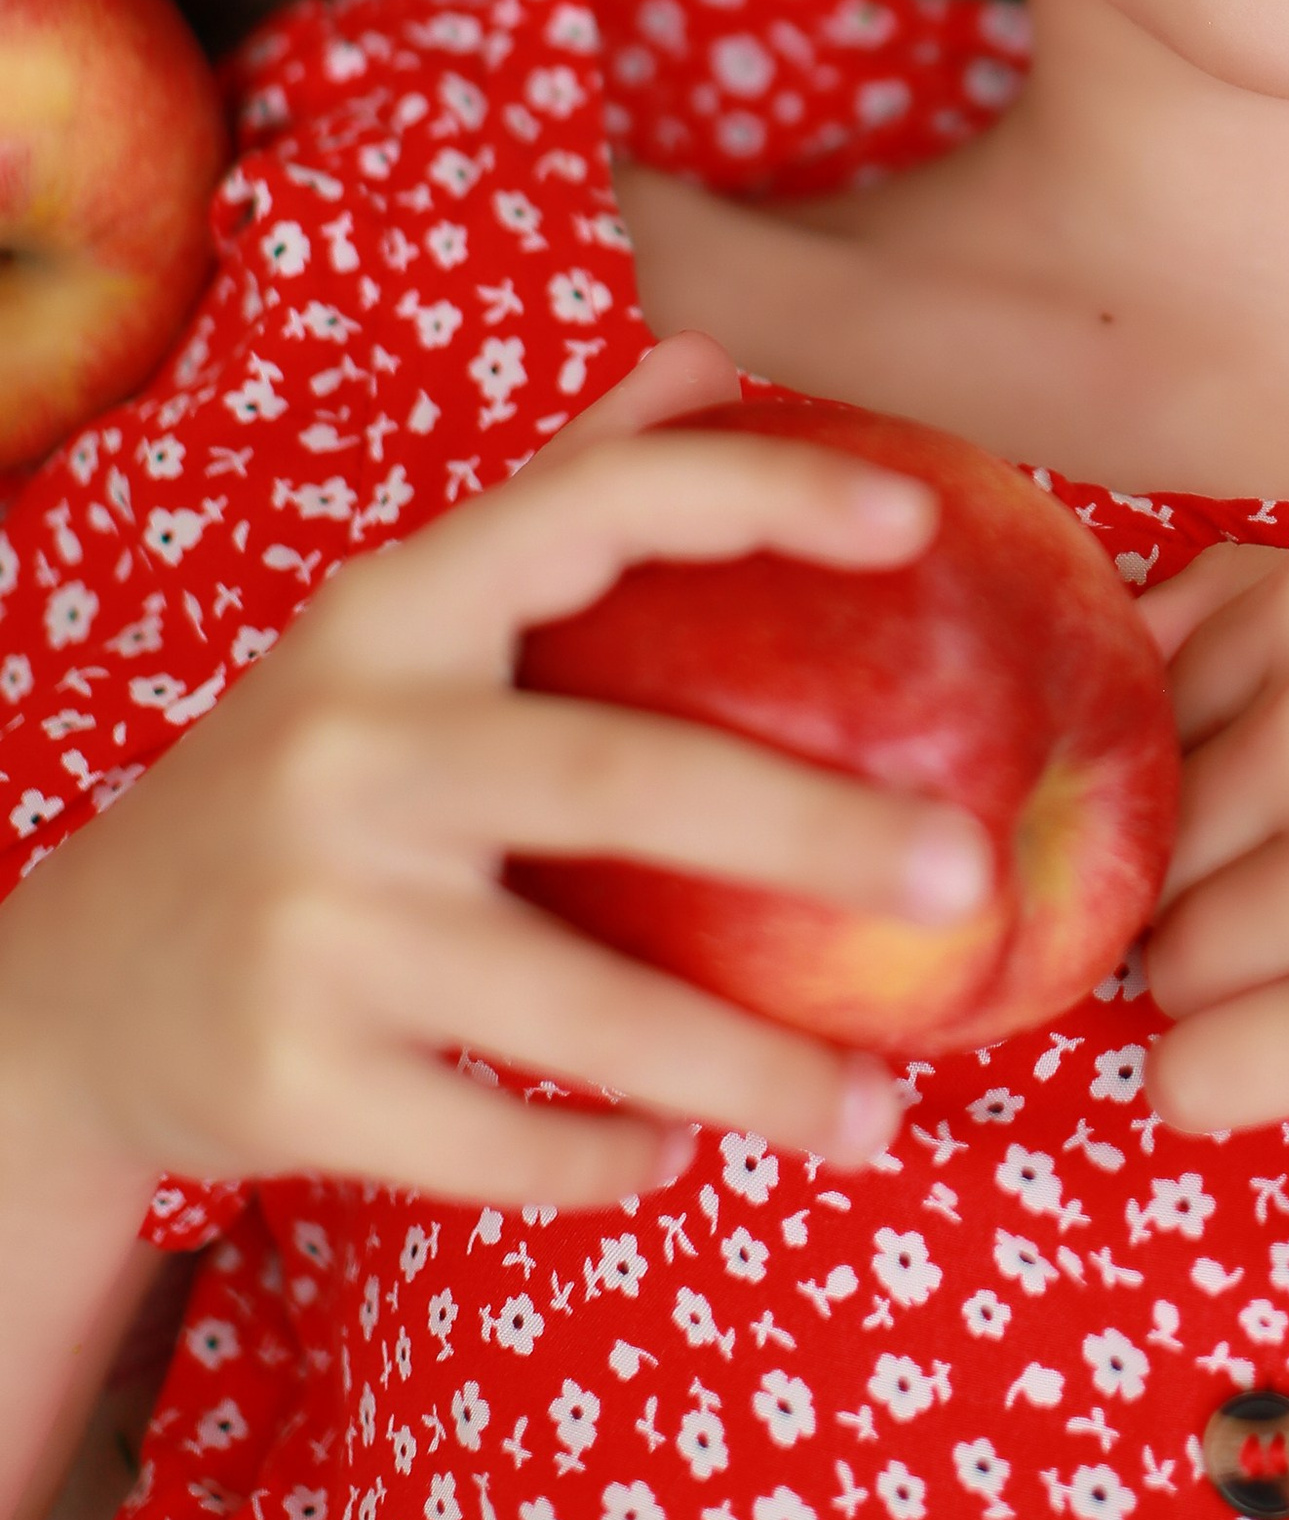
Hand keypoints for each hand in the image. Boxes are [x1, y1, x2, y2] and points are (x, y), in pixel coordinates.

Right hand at [0, 336, 991, 1212]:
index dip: (758, 494)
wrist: (74, 992)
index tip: (917, 521)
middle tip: (968, 869)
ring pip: (575, 1005)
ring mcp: (313, 921)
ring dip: (749, 1068)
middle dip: (811, 829)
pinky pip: (498, 1140)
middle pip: (616, 778)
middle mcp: (348, 751)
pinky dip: (605, 1161)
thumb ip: (557, 496)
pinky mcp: (290, 1080)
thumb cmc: (308, 782)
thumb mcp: (401, 630)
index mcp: (392, 613)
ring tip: (882, 1110)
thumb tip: (711, 359)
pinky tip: (675, 1155)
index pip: (591, 508)